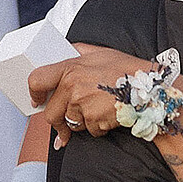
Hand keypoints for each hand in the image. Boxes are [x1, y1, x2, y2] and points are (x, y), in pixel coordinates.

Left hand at [31, 46, 157, 146]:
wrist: (148, 87)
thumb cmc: (126, 69)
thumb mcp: (99, 52)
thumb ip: (78, 52)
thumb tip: (65, 51)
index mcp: (70, 68)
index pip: (37, 80)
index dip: (34, 93)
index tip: (36, 100)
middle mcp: (72, 86)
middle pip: (51, 113)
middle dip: (57, 122)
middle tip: (63, 127)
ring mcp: (82, 105)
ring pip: (71, 123)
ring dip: (81, 123)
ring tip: (98, 111)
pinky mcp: (94, 120)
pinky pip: (89, 130)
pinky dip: (97, 128)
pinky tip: (109, 116)